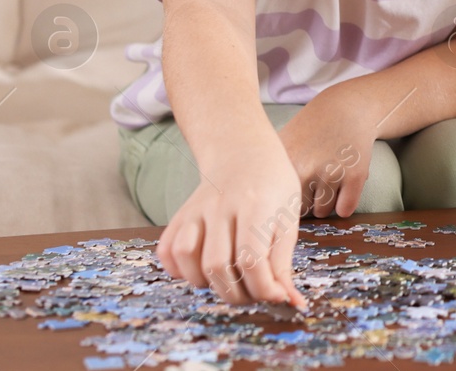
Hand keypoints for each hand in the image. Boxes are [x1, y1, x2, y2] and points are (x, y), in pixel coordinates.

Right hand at [156, 138, 306, 308]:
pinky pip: (167, 249)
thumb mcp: (288, 218)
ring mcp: (197, 209)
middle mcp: (222, 206)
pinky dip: (178, 270)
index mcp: (256, 204)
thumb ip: (284, 262)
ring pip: (188, 258)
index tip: (276, 295)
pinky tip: (199, 271)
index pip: (252, 259)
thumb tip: (289, 302)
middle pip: (218, 265)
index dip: (264, 288)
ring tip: (228, 282)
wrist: (244, 154)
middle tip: (253, 294)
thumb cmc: (273, 188)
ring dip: (206, 283)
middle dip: (237, 294)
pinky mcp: (180, 215)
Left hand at [276, 84, 377, 218]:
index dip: (284, 201)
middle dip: (308, 200)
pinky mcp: (355, 176)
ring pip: (323, 212)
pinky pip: (345, 209)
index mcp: (283, 164)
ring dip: (327, 201)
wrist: (347, 108)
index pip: (277, 206)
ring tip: (329, 174)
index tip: (291, 191)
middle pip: (300, 210)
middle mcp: (305, 169)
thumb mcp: (282, 146)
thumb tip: (263, 215)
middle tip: (315, 176)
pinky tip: (344, 181)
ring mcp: (331, 172)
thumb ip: (268, 177)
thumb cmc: (310, 131)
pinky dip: (345, 202)